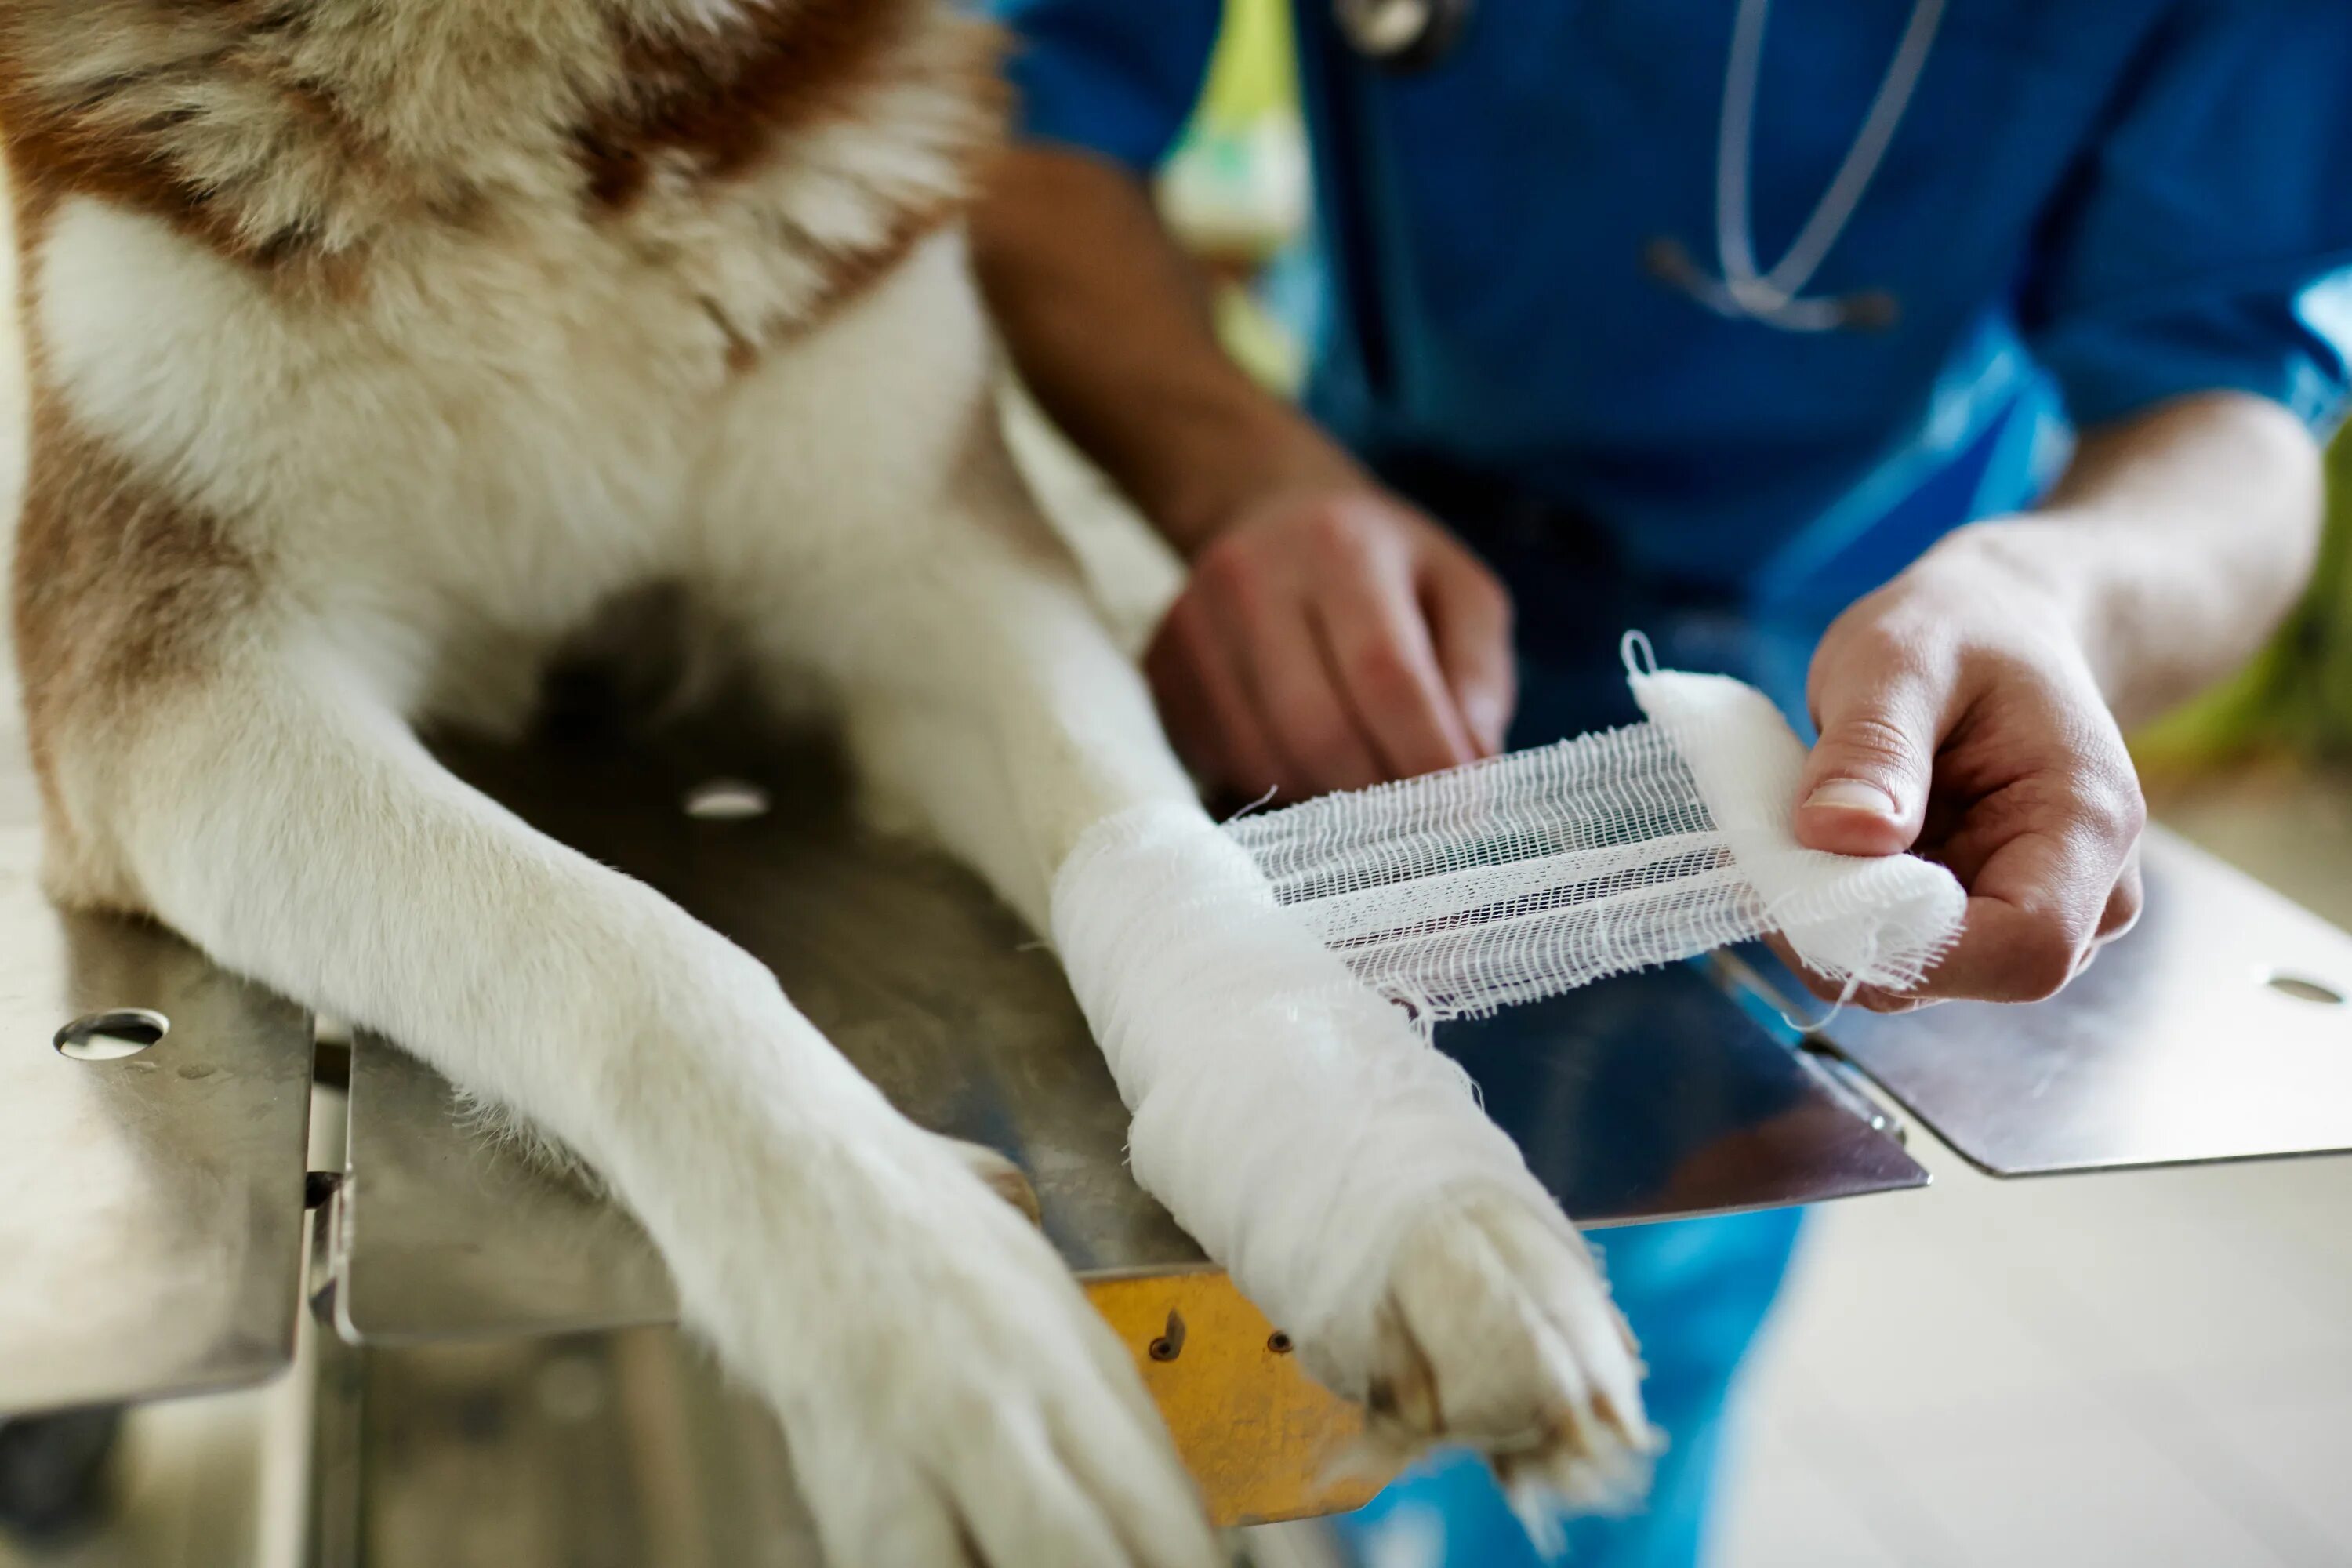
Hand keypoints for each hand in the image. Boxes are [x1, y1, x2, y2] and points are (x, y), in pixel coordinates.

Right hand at [1145, 487, 1514, 799]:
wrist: (1268, 514)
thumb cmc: (1384, 565)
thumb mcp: (1460, 591)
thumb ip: (1478, 677)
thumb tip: (1471, 768)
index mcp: (1338, 547)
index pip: (1384, 674)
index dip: (1427, 756)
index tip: (1466, 810)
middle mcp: (1250, 579)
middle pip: (1317, 731)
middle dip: (1379, 797)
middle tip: (1420, 818)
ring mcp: (1192, 629)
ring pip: (1265, 762)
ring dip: (1330, 805)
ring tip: (1370, 790)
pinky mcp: (1160, 673)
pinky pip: (1224, 766)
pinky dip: (1279, 790)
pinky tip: (1312, 766)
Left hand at [1787, 535, 2146, 1007]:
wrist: (1997, 625)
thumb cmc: (1961, 630)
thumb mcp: (1900, 657)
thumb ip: (1875, 746)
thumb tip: (1837, 835)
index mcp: (2088, 824)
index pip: (2026, 948)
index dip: (1914, 947)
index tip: (1805, 889)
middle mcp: (2084, 892)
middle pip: (1964, 973)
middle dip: (1852, 932)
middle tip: (1769, 853)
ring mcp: (2034, 913)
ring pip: (1920, 973)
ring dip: (1837, 922)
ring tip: (1797, 832)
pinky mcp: (1979, 920)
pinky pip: (1899, 949)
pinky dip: (1840, 912)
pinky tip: (1814, 849)